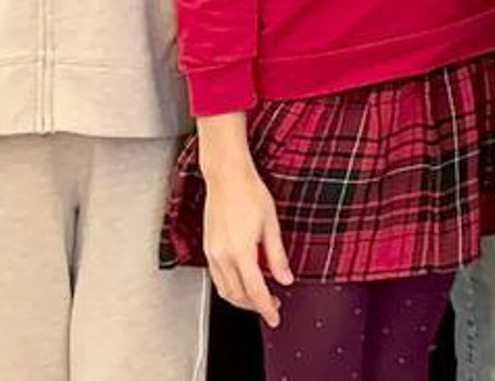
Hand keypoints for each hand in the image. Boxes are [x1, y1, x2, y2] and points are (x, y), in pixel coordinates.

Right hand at [203, 161, 292, 326]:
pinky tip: (242, 282)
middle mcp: (222, 256)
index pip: (255, 291)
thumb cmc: (250, 193)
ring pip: (224, 289)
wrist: (227, 177)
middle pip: (237, 295)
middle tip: (272, 307)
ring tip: (260, 297)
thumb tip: (286, 278)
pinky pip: (217, 277)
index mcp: (240, 252)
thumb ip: (277, 255)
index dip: (266, 309)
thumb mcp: (271, 224)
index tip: (275, 318)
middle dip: (254, 306)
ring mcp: (212, 253)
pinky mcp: (208, 248)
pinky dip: (230, 286)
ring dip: (241, 299)